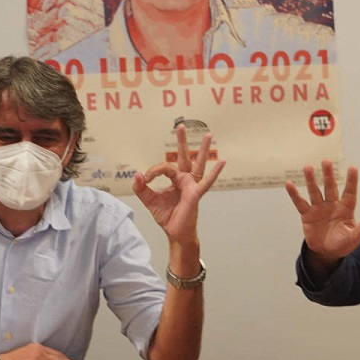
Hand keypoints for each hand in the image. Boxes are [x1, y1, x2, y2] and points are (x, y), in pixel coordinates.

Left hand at [132, 124, 225, 244]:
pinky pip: (206, 182)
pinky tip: (222, 162)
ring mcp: (192, 185)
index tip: (144, 178)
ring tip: (208, 134)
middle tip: (180, 125)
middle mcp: (185, 179)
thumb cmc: (167, 216)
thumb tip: (136, 174)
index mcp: (175, 179)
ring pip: (198, 164)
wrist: (174, 233)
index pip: (164, 167)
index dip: (153, 170)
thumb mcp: (149, 200)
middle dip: (181, 141)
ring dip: (202, 149)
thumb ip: (141, 188)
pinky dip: (215, 172)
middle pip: (184, 156)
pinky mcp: (196, 194)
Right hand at [285, 161, 359, 264]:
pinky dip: (294, 194)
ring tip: (308, 167)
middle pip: (330, 187)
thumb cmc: (342, 244)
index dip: (351, 181)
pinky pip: (300, 203)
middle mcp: (332, 205)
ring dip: (311, 180)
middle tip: (326, 161)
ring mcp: (319, 208)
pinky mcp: (307, 215)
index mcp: (345, 209)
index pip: (349, 193)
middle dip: (328, 175)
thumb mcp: (354, 238)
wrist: (326, 253)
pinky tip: (289, 184)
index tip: (353, 167)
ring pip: (315, 192)